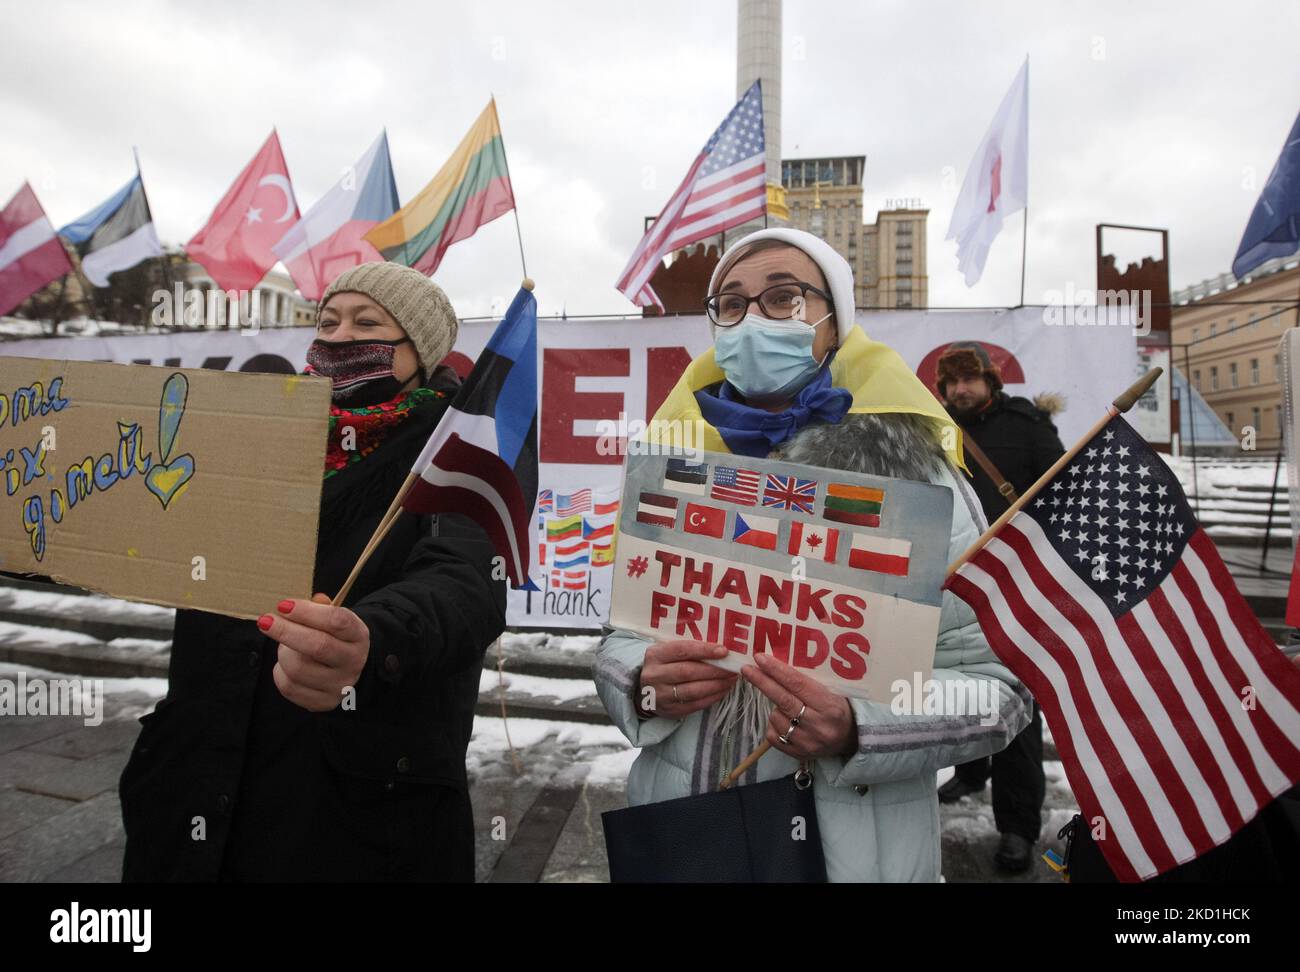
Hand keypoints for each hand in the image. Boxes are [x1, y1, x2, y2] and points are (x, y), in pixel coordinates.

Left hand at [259, 592, 369, 711]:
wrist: (347, 670)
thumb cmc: (334, 638)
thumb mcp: (332, 619)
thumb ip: (316, 609)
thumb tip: (291, 608)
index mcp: (358, 635)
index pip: (336, 621)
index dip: (307, 612)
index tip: (283, 606)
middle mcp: (354, 661)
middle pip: (318, 646)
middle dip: (286, 631)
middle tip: (265, 621)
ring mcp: (339, 685)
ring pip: (298, 668)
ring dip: (283, 653)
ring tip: (285, 646)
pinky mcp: (324, 702)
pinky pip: (289, 687)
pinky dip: (280, 672)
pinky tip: (286, 664)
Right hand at [636, 640, 737, 718]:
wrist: (645, 690)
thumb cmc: (664, 665)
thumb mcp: (668, 652)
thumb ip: (689, 649)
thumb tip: (721, 649)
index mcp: (654, 655)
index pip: (682, 650)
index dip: (704, 650)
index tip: (724, 651)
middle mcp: (654, 675)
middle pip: (688, 671)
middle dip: (714, 670)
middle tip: (733, 668)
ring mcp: (660, 695)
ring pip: (692, 690)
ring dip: (716, 685)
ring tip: (731, 679)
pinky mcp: (669, 710)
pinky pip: (694, 705)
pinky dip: (712, 697)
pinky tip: (723, 690)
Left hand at [742, 652, 856, 759]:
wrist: (849, 740)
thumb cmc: (837, 708)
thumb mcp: (831, 691)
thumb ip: (807, 682)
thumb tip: (775, 665)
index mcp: (829, 706)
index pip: (798, 684)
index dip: (777, 670)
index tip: (760, 658)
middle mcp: (818, 726)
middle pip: (783, 700)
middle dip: (762, 682)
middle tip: (746, 669)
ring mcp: (807, 742)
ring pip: (776, 718)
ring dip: (775, 708)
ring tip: (787, 706)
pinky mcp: (798, 754)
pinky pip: (773, 735)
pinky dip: (775, 724)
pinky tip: (786, 721)